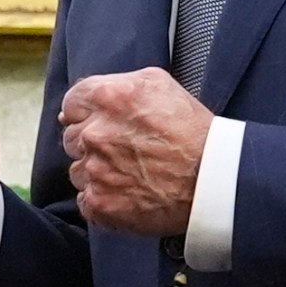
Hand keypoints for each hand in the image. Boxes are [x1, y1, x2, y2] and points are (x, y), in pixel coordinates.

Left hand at [59, 69, 211, 239]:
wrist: (213, 180)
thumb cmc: (192, 132)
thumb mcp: (158, 84)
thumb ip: (116, 83)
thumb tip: (85, 98)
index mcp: (108, 99)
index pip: (72, 103)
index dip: (85, 113)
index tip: (100, 123)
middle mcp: (95, 133)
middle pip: (72, 137)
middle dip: (93, 142)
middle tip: (124, 150)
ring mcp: (95, 170)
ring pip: (78, 170)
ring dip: (97, 172)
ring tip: (130, 174)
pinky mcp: (100, 203)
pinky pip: (86, 199)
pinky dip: (102, 199)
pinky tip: (126, 193)